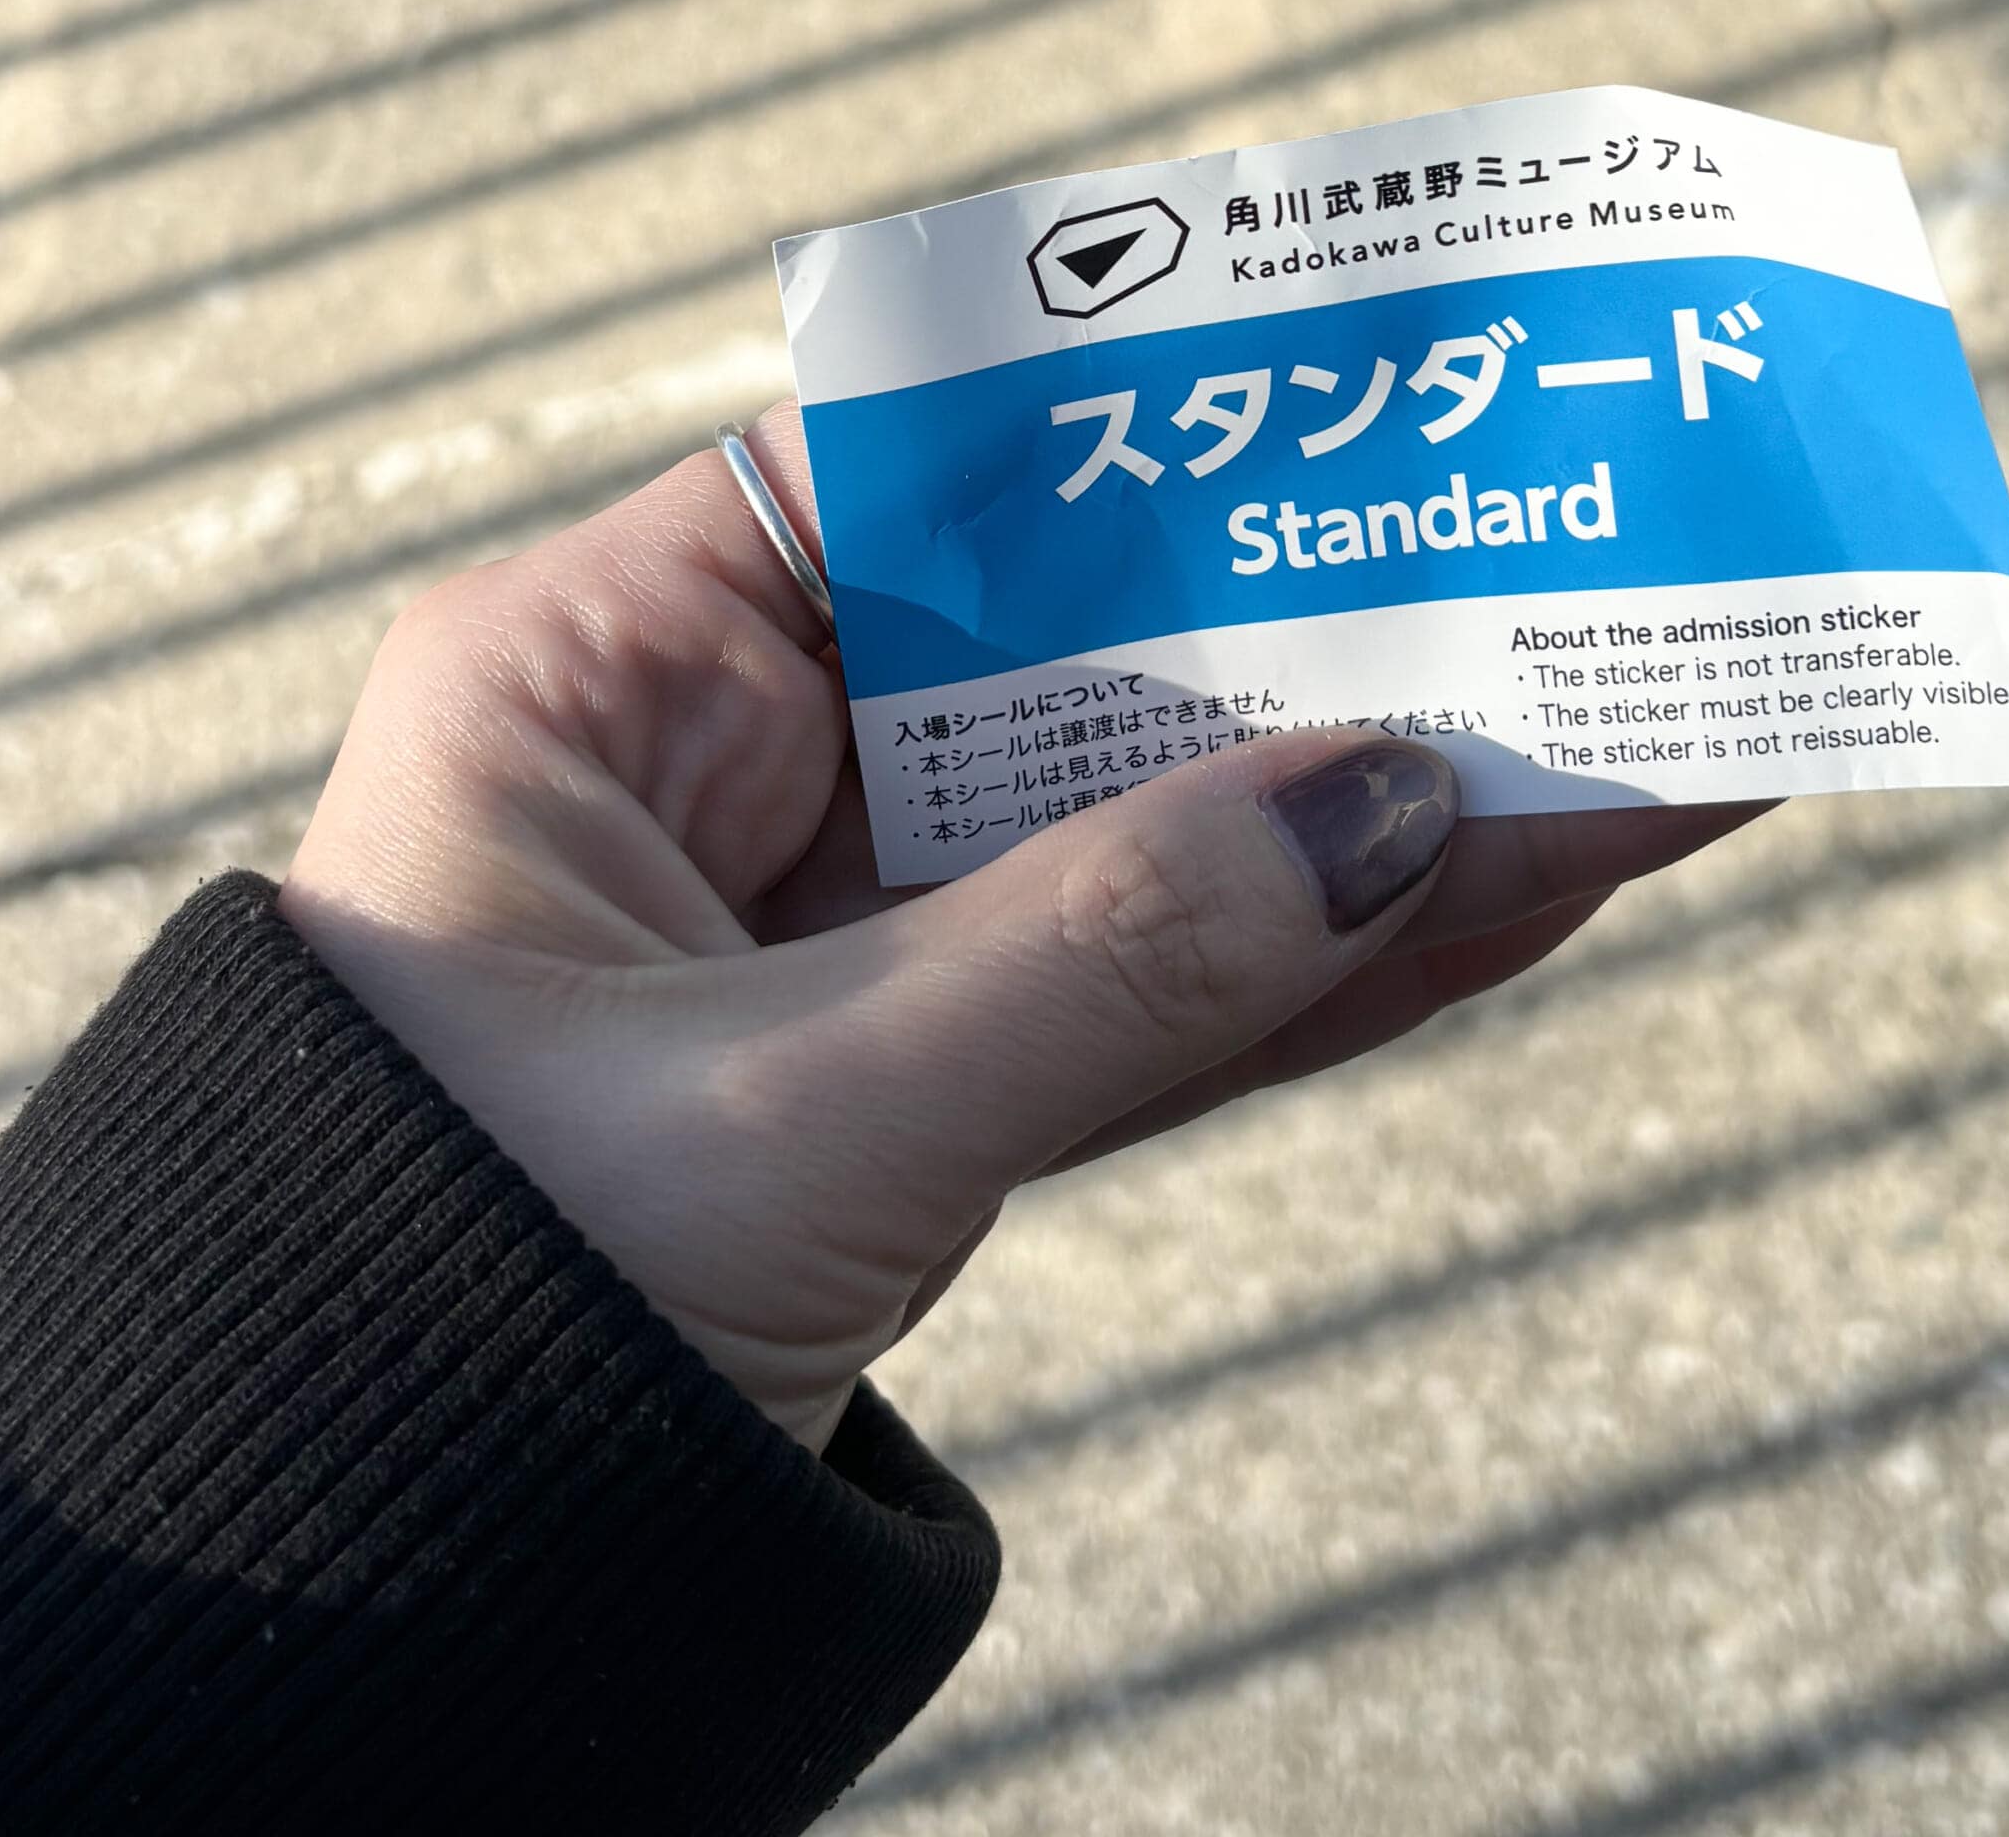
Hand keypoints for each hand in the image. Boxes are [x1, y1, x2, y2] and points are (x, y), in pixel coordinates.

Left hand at [283, 409, 1766, 1448]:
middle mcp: (725, 777)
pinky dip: (1329, 969)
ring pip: (1153, 840)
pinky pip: (1155, 1000)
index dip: (1135, 432)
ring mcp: (845, 938)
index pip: (906, 480)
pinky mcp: (932, 1085)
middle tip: (1575, 578)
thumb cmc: (450, 1313)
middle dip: (1326, 643)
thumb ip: (1102, 954)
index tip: (1351, 391)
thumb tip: (1395, 803)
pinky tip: (1525, 894)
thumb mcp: (792, 1109)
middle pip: (1077, 660)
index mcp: (601, 682)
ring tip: (1635, 743)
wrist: (373, 1617)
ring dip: (1383, 812)